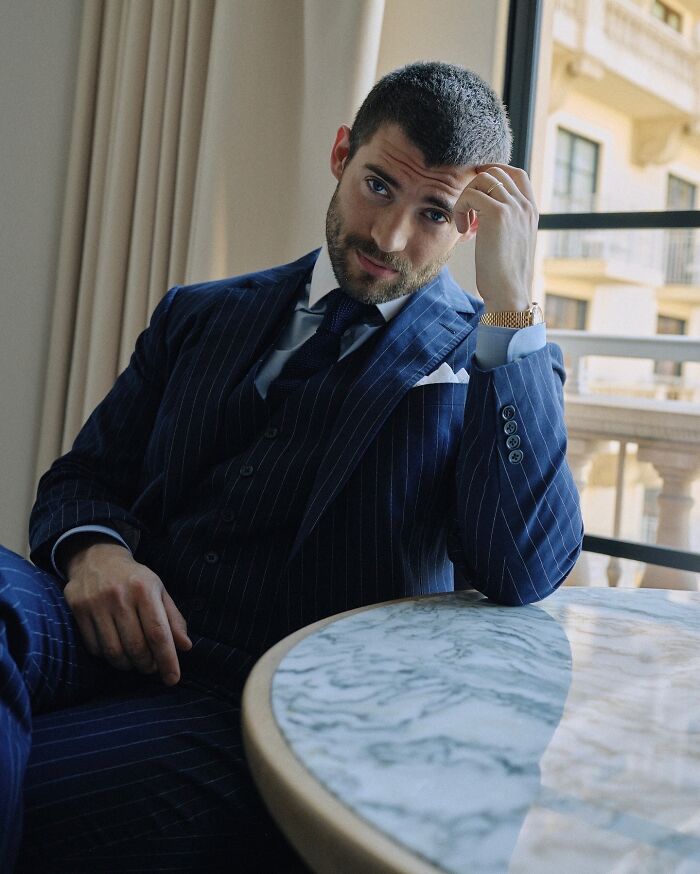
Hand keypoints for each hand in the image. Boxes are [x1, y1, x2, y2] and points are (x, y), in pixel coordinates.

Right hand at [64, 542, 191, 684]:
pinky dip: (108, 657)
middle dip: (147, 665)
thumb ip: (173, 619)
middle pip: (136, 646)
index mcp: (145, 588)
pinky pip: (94, 647)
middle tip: (152, 667)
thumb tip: (185, 647)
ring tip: (135, 661)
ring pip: (113, 652)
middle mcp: (120, 595)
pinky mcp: (78, 609)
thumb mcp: (159, 591)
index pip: (158, 632)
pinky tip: (116, 649)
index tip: (172, 679)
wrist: (97, 558)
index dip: (167, 659)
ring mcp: (96, 603)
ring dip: (128, 665)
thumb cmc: (134, 579)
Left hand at [454, 164, 538, 311]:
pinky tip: (463, 230)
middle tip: (467, 211)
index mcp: (531, 210)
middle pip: (496, 171)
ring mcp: (514, 207)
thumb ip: (506, 222)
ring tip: (465, 223)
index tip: (475, 190)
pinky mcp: (498, 214)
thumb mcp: (511, 242)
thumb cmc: (504, 275)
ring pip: (482, 179)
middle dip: (474, 186)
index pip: (515, 173)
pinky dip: (460, 208)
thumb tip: (483, 212)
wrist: (509, 293)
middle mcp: (525, 205)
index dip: (492, 174)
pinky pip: (471, 195)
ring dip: (466, 197)